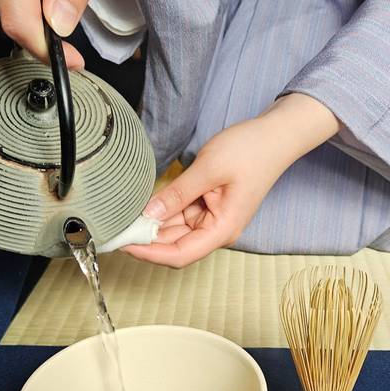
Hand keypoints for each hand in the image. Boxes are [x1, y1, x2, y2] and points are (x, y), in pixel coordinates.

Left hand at [124, 94, 340, 267]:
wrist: (275, 136)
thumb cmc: (250, 151)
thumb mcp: (208, 169)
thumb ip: (177, 193)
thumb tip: (149, 214)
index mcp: (222, 230)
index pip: (179, 254)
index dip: (149, 254)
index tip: (123, 244)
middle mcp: (216, 231)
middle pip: (174, 246)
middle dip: (146, 240)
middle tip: (115, 228)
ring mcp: (212, 219)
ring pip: (174, 231)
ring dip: (152, 226)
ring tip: (124, 216)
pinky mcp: (208, 207)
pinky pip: (180, 215)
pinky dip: (162, 212)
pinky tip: (143, 205)